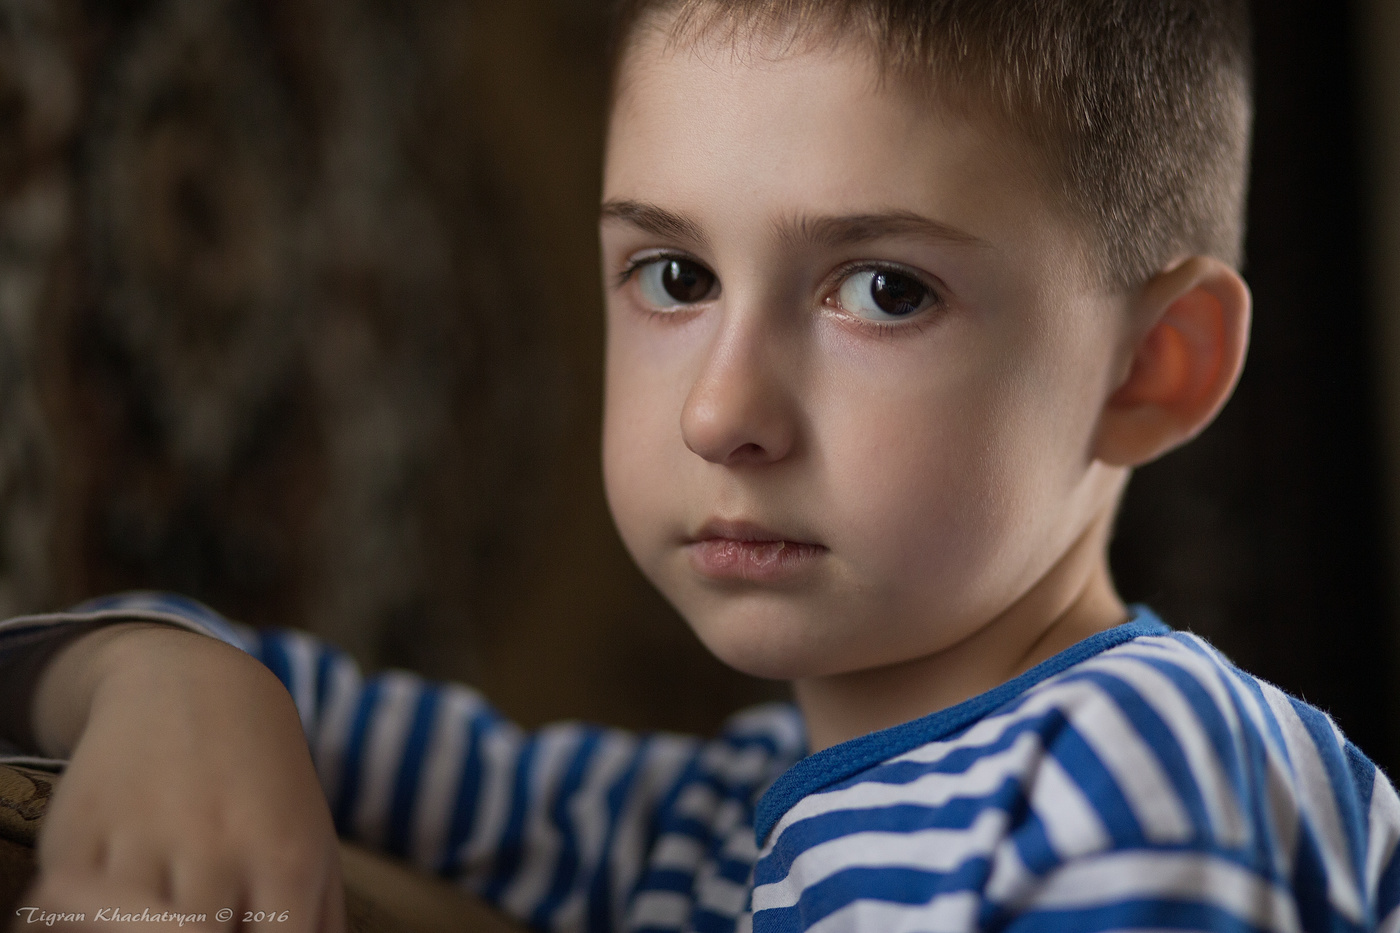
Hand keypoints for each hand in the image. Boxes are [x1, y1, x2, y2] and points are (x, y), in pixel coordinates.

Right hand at [21, 624, 344, 932]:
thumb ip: (317, 925)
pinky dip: (84, 920)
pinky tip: (110, 906)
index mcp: (286, 863)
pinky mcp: (74, 834)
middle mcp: (215, 850)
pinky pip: (62, 912)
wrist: (193, 688)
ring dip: (140, 931)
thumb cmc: (264, 791)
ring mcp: (141, 841)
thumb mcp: (313, 850)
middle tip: (203, 921)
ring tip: (163, 904)